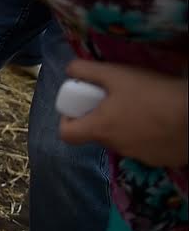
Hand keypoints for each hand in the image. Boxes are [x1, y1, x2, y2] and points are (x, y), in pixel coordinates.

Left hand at [60, 60, 188, 166]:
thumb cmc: (153, 93)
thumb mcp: (116, 74)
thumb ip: (87, 70)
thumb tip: (69, 71)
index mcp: (100, 129)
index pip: (67, 135)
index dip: (67, 121)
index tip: (78, 107)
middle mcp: (117, 148)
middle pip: (98, 135)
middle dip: (101, 118)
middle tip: (115, 100)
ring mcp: (141, 157)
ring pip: (124, 141)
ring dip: (126, 127)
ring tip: (143, 107)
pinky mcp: (163, 160)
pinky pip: (148, 147)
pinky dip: (149, 136)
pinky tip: (162, 120)